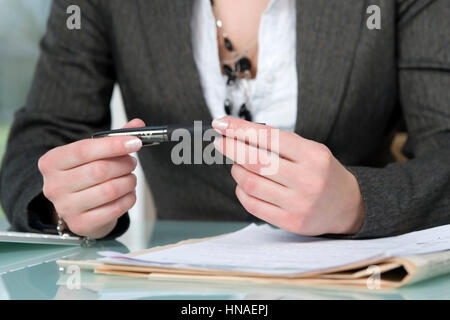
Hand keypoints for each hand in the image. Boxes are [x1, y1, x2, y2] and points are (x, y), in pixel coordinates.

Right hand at [38, 119, 144, 238]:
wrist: (78, 208)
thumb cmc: (86, 175)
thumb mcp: (94, 153)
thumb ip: (115, 138)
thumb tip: (138, 125)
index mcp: (52, 162)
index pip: (84, 150)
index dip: (113, 145)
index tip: (135, 142)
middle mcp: (53, 185)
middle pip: (98, 171)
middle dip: (123, 164)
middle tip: (132, 162)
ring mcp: (65, 207)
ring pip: (108, 191)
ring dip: (128, 182)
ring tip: (131, 178)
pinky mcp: (80, 224)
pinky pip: (114, 210)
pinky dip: (128, 199)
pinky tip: (128, 193)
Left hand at [212, 117, 364, 235]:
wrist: (347, 206)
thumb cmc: (323, 173)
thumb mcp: (311, 150)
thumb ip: (280, 143)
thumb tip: (239, 133)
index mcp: (314, 156)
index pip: (269, 138)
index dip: (241, 129)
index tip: (222, 123)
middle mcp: (307, 180)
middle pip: (256, 161)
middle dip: (232, 148)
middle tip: (219, 141)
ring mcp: (298, 204)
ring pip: (251, 183)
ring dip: (236, 170)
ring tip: (237, 164)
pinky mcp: (290, 222)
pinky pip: (253, 205)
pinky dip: (241, 191)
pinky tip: (243, 184)